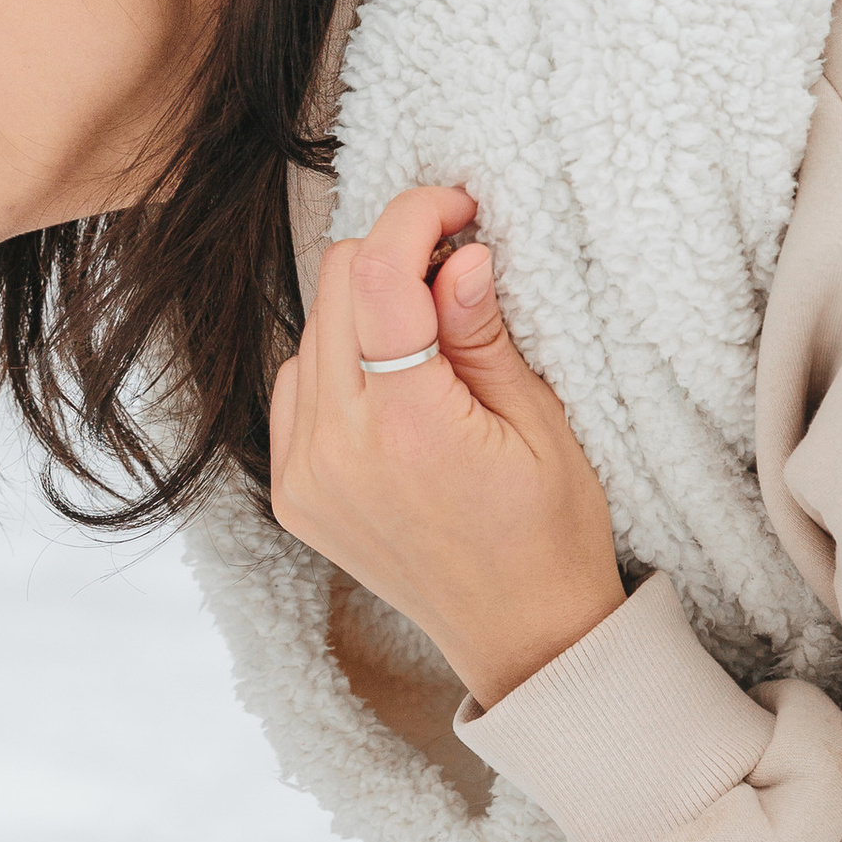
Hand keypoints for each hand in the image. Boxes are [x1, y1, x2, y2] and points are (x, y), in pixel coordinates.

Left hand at [267, 184, 626, 709]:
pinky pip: (293, 388)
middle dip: (395, 256)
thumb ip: (482, 332)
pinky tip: (391, 384)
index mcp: (410, 426)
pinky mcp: (292, 492)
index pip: (379, 274)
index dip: (416, 217)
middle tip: (456, 265)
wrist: (520, 634)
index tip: (457, 207)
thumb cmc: (550, 529)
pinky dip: (336, 363)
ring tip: (431, 337)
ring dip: (364, 309)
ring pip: (310, 332)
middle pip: (336, 288)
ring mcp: (304, 474)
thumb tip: (456, 253)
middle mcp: (338, 449)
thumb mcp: (540, 419)